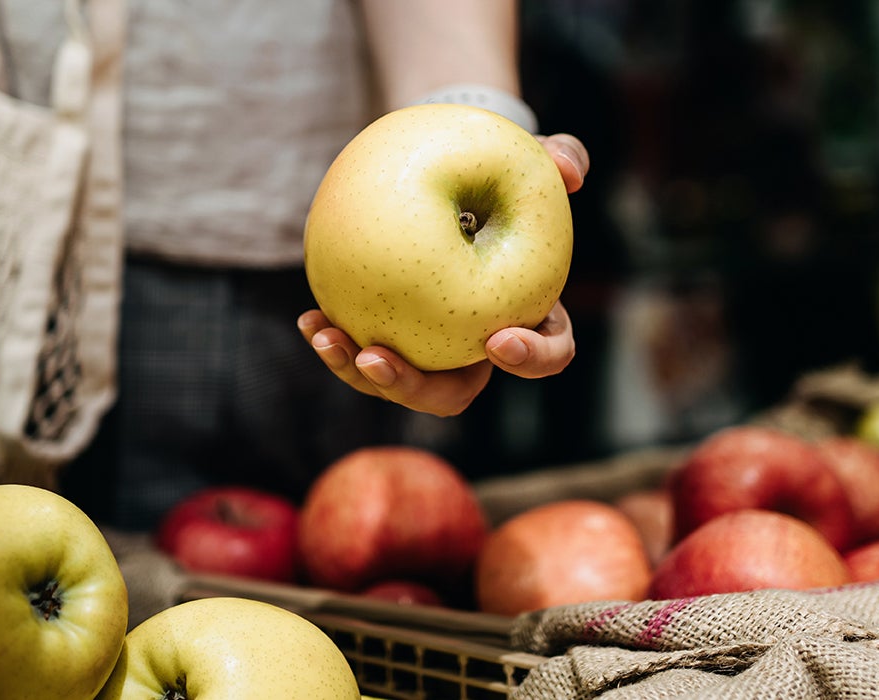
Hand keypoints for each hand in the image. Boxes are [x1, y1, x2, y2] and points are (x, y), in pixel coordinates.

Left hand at [297, 133, 587, 416]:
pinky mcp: (390, 336)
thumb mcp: (538, 156)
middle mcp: (477, 348)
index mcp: (530, 319)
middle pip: (453, 392)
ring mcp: (430, 349)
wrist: (453, 176)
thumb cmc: (503, 171)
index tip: (496, 339)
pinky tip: (309, 318)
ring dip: (358, 372)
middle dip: (413, 388)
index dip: (528, 359)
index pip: (545, 355)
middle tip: (377, 359)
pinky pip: (361, 351)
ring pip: (398, 382)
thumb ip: (562, 156)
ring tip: (327, 337)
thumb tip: (570, 169)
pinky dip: (334, 341)